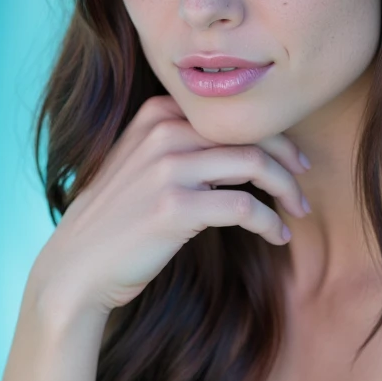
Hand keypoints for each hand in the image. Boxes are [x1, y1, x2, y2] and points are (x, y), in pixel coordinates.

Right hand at [36, 94, 310, 314]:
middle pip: (250, 133)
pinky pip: (244, 206)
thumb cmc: (115, 223)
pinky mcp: (175, 207)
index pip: (231, 114)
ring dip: (287, 189)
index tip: (291, 157)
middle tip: (305, 180)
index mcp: (156, 115)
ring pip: (255, 164)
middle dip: (288, 157)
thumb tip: (243, 151)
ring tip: (300, 211)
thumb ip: (179, 146)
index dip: (271, 134)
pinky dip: (270, 221)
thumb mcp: (140, 166)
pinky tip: (277, 236)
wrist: (77, 267)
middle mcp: (163, 133)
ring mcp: (167, 168)